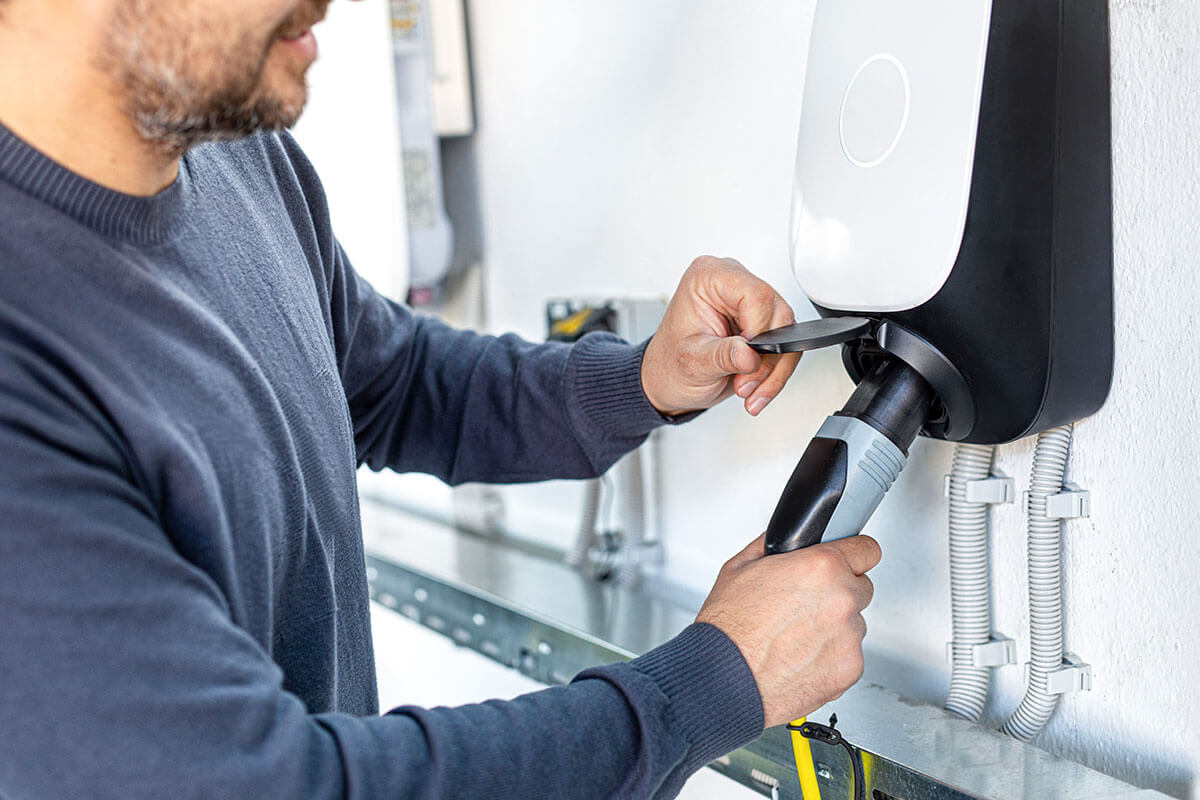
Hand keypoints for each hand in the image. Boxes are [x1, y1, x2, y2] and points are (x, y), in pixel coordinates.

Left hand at [641, 256, 799, 416]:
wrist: (668, 381)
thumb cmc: (669, 364)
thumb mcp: (691, 363)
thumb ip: (722, 356)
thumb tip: (749, 355)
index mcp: (708, 278)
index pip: (755, 294)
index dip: (758, 329)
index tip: (746, 357)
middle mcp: (732, 284)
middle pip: (776, 312)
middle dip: (766, 357)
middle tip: (745, 383)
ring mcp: (749, 304)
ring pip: (786, 332)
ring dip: (773, 369)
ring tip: (750, 391)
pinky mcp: (762, 323)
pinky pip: (785, 345)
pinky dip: (776, 372)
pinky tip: (758, 389)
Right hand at [696, 534, 880, 727]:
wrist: (723, 680)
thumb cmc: (728, 629)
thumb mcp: (739, 567)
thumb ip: (774, 546)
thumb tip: (788, 539)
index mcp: (821, 567)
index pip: (867, 549)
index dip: (853, 554)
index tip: (849, 560)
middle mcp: (842, 600)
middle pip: (861, 587)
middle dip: (839, 592)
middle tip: (807, 604)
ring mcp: (849, 637)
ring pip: (855, 624)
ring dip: (834, 627)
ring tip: (796, 636)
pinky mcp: (850, 669)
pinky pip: (849, 655)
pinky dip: (830, 656)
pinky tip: (799, 657)